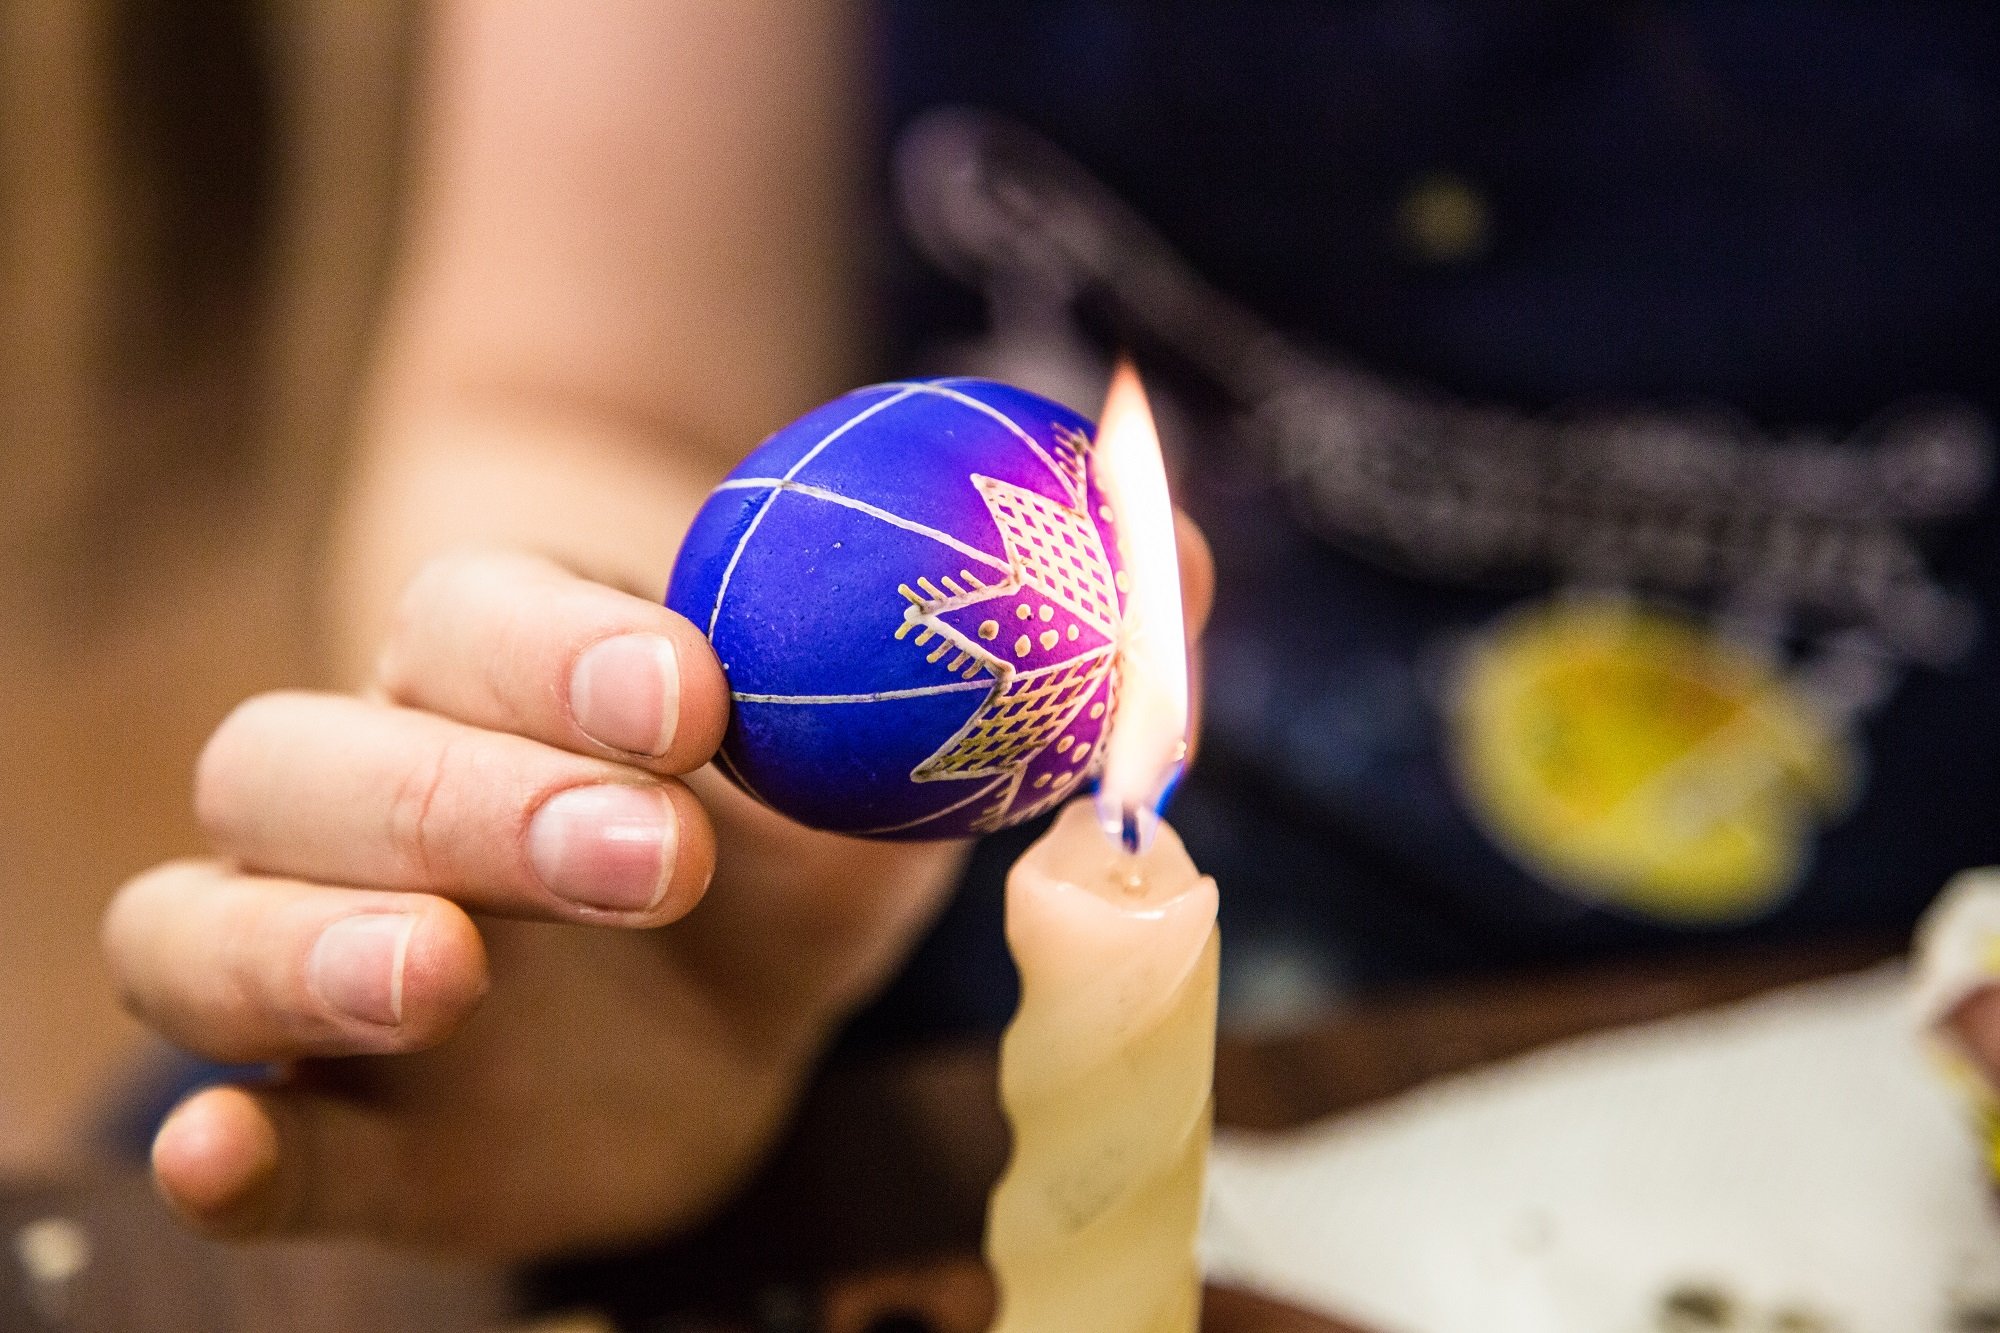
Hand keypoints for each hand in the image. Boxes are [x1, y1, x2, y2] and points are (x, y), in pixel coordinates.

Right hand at [104, 523, 1212, 1258]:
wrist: (707, 1000)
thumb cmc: (789, 839)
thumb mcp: (898, 758)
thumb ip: (1017, 658)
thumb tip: (1173, 543)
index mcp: (510, 684)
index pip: (473, 618)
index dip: (563, 647)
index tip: (697, 694)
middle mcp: (376, 799)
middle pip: (314, 750)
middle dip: (473, 790)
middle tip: (656, 848)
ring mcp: (329, 959)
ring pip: (206, 914)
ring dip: (307, 938)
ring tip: (449, 974)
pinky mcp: (340, 1120)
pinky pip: (232, 1118)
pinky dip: (222, 1137)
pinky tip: (223, 1156)